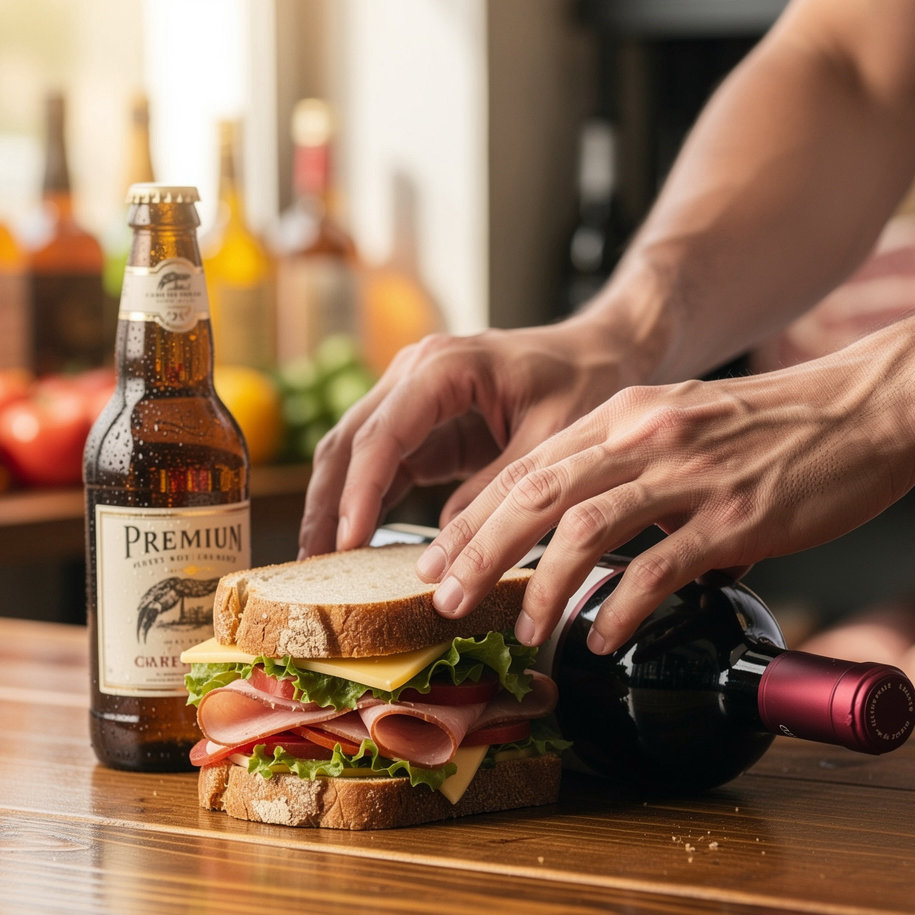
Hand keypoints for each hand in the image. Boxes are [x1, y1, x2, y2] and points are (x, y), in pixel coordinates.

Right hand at [298, 318, 650, 555]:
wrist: (601, 351)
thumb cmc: (585, 381)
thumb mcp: (552, 441)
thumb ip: (500, 491)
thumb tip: (449, 548)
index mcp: (445, 367)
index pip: (383, 435)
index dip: (360, 492)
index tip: (347, 542)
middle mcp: (416, 373)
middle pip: (350, 441)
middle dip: (328, 503)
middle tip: (313, 563)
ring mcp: (414, 397)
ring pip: (354, 452)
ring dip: (336, 505)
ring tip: (321, 562)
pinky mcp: (424, 425)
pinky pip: (383, 465)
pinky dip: (366, 502)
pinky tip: (356, 544)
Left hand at [416, 334, 914, 654]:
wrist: (867, 404)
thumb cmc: (776, 421)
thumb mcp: (684, 419)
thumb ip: (630, 462)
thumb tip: (589, 528)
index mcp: (626, 414)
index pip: (528, 467)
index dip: (476, 516)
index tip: (442, 558)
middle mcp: (645, 436)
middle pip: (537, 494)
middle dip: (481, 552)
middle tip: (447, 598)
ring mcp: (689, 474)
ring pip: (585, 530)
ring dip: (541, 587)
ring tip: (523, 629)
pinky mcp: (736, 516)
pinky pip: (659, 567)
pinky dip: (620, 608)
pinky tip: (602, 637)